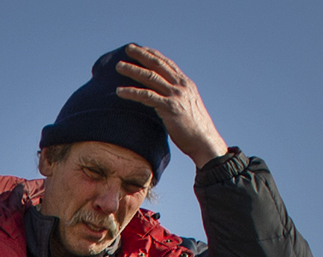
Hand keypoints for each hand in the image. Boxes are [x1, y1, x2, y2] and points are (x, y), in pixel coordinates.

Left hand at [115, 45, 228, 165]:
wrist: (204, 142)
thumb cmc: (194, 129)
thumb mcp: (187, 107)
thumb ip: (176, 99)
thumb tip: (163, 99)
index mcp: (186, 84)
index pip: (168, 64)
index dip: (154, 55)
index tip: (141, 48)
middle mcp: (181, 86)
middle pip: (158, 65)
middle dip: (142, 55)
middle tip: (128, 48)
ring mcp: (175, 95)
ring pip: (150, 77)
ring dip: (133, 70)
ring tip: (118, 66)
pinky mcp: (169, 108)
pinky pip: (146, 96)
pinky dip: (131, 92)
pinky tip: (119, 91)